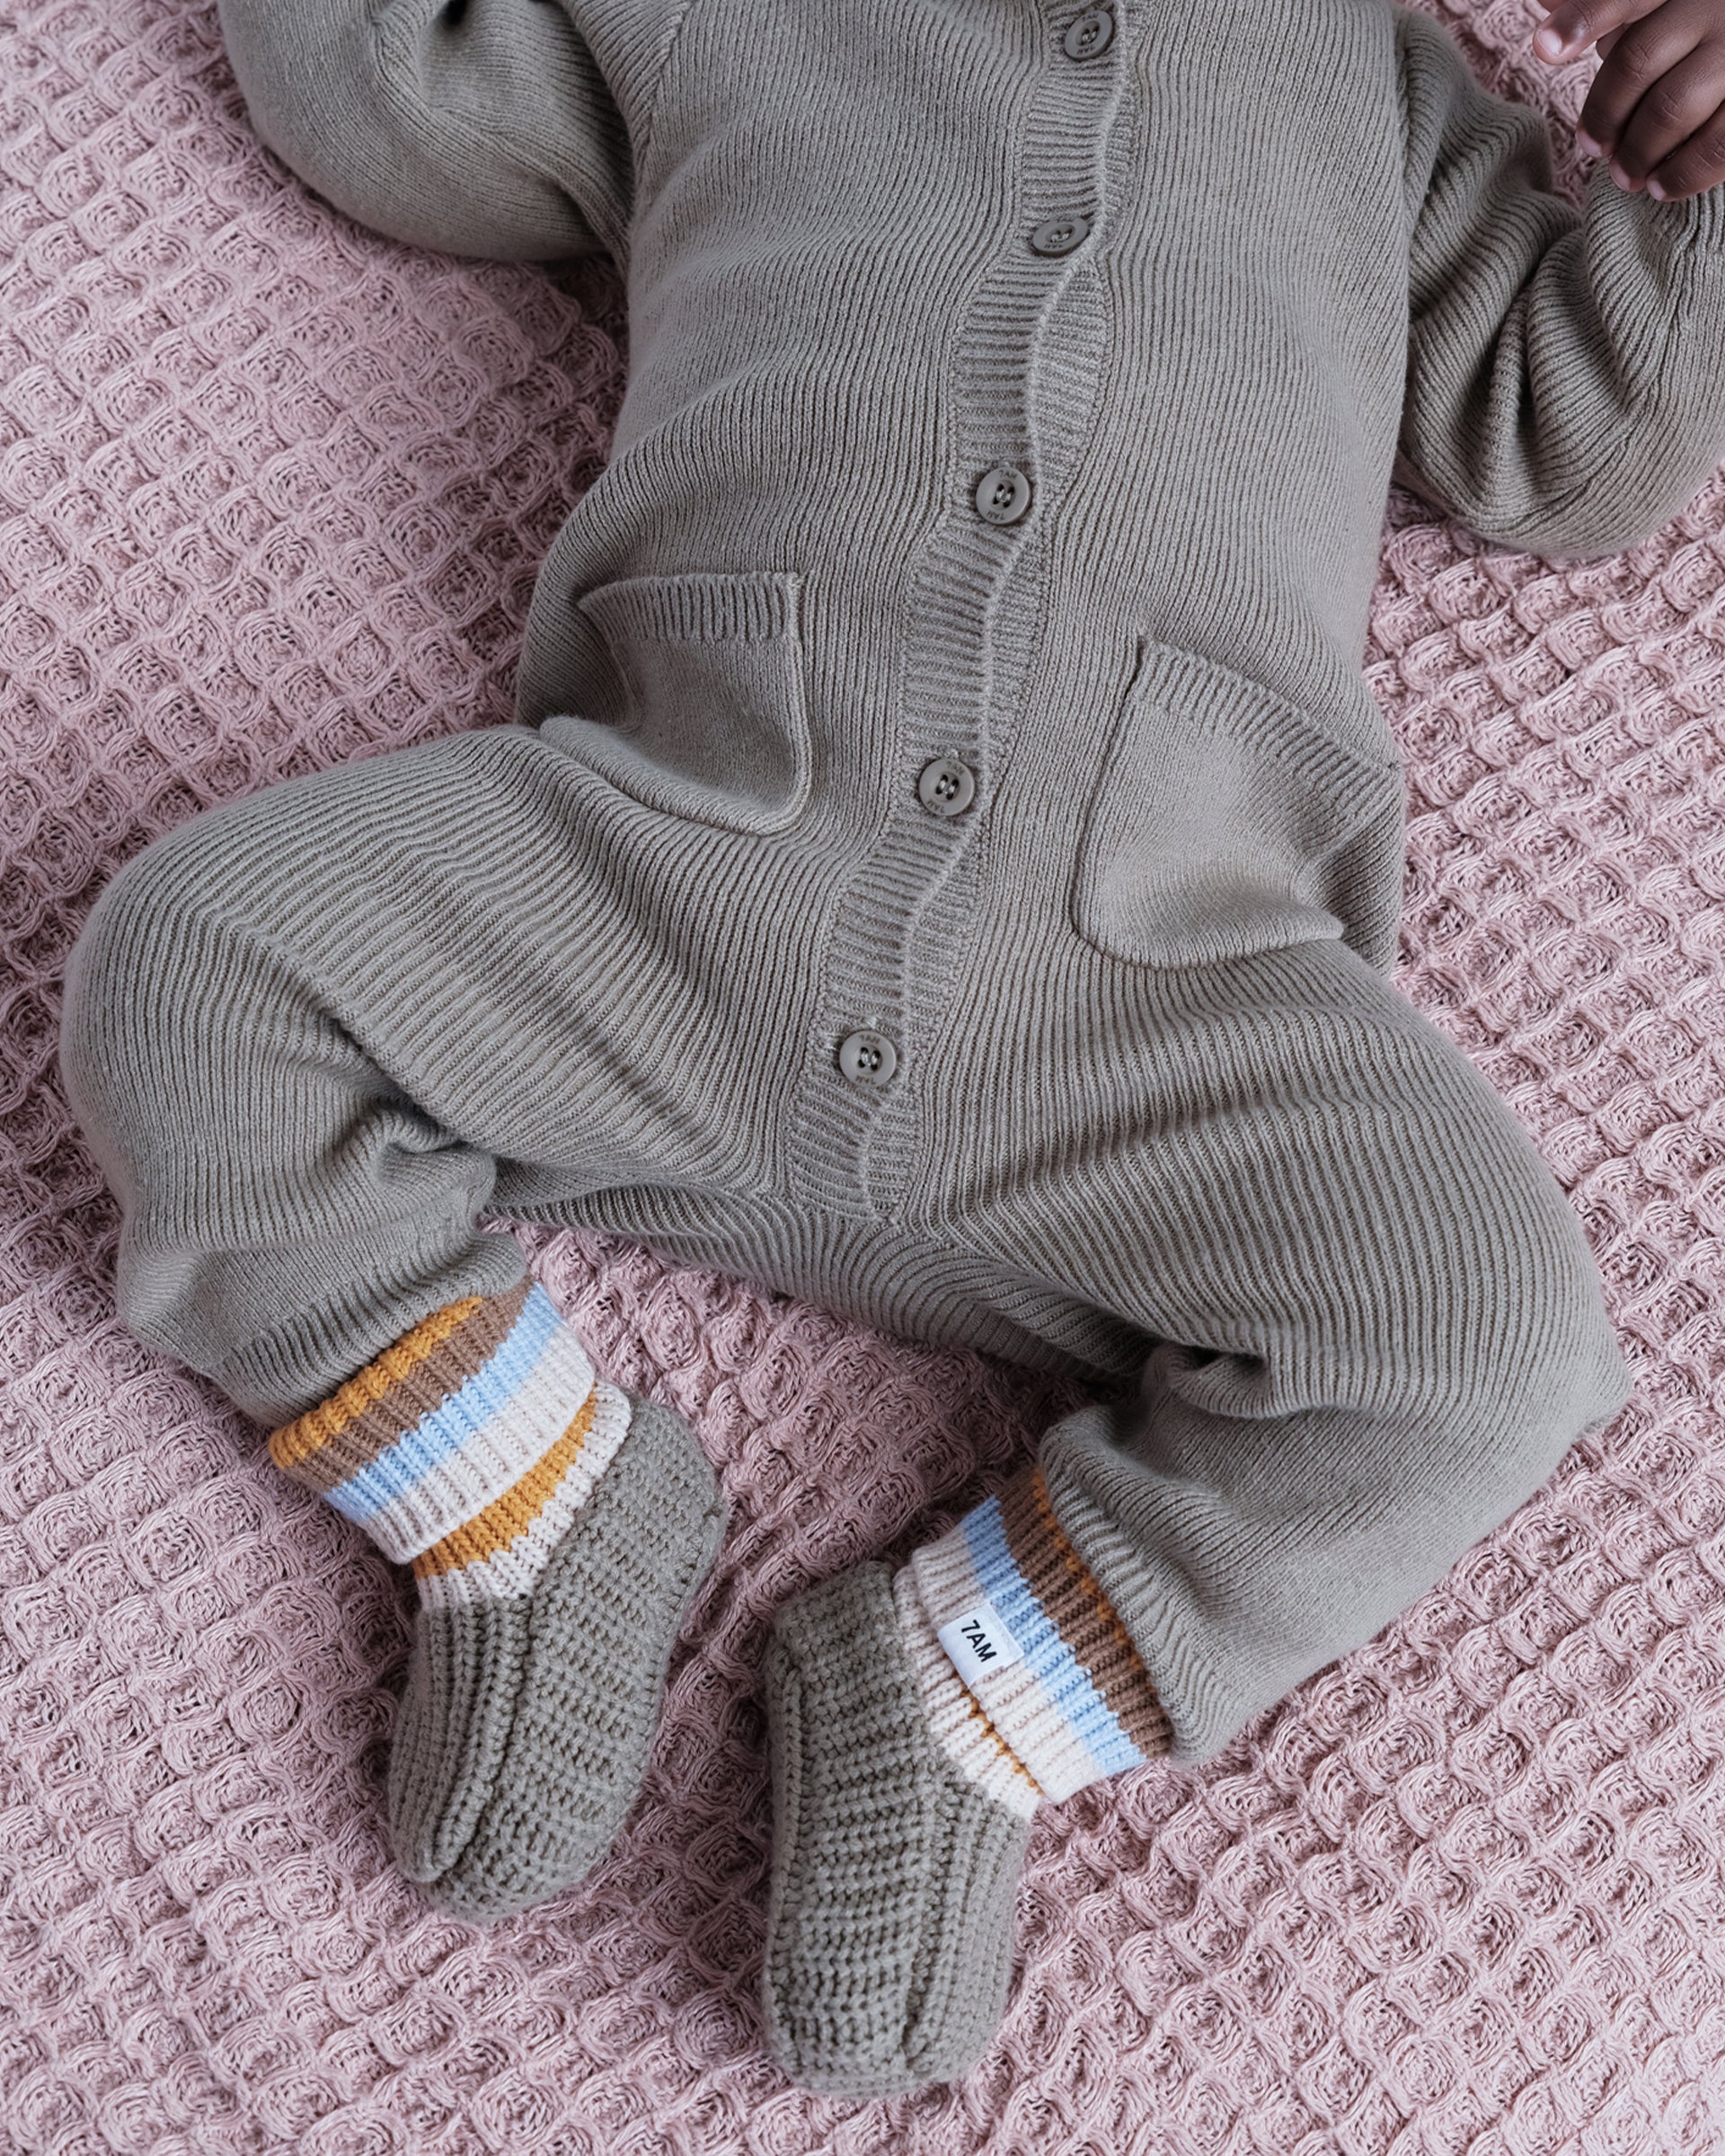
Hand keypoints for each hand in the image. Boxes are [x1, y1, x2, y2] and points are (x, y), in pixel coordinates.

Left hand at [1533, 0, 1724, 199]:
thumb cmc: (1693, 36)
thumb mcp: (1652, 12)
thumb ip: (1604, 8)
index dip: (1585, 17)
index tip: (1544, 47)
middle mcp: (1713, 7)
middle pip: (1638, 60)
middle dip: (1604, 114)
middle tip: (1593, 147)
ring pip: (1672, 107)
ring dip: (1637, 152)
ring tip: (1624, 176)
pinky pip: (1716, 144)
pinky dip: (1681, 173)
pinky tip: (1661, 186)